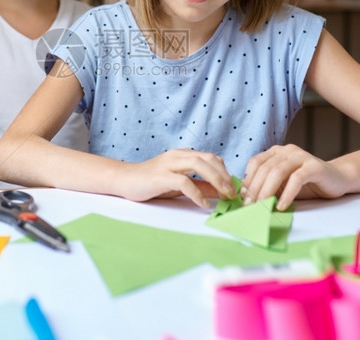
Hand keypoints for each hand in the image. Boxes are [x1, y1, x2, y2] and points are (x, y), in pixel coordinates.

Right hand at [116, 148, 235, 207]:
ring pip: (199, 164)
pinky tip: (203, 204)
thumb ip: (200, 185)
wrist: (125, 180)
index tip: (234, 188)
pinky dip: (197, 193)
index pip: (212, 157)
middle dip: (225, 175)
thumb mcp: (180, 184)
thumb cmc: (152, 182)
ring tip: (224, 195)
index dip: (226, 171)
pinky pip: (184, 181)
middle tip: (233, 193)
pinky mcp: (161, 176)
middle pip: (209, 158)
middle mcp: (178, 155)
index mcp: (184, 155)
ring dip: (216, 179)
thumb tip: (222, 192)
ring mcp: (169, 164)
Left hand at [242, 144, 348, 210]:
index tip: (242, 198)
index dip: (248, 180)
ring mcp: (301, 156)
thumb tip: (246, 197)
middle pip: (265, 168)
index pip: (256, 162)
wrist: (337, 179)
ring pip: (278, 172)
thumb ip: (267, 186)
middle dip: (256, 189)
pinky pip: (296, 179)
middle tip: (250, 206)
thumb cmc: (306, 184)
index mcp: (276, 152)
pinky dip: (287, 194)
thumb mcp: (282, 185)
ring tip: (263, 207)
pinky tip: (282, 206)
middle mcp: (287, 150)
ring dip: (268, 191)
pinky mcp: (314, 166)